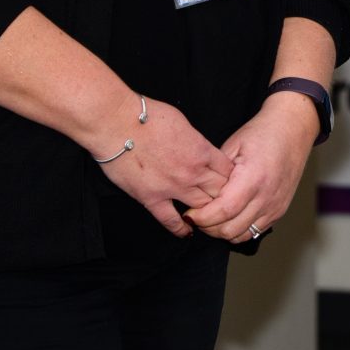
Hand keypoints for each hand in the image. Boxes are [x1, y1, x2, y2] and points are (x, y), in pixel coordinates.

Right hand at [91, 97, 234, 238]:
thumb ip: (196, 141)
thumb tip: (200, 149)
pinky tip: (187, 232)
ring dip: (207, 211)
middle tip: (223, 200)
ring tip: (209, 215)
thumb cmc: (148, 117)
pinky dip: (181, 228)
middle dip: (224, 195)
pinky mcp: (152, 199)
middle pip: (220, 191)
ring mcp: (173, 188)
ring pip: (202, 208)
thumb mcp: (184, 122)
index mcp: (202, 151)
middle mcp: (193, 172)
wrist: (118, 124)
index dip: (232, 177)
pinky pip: (170, 220)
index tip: (230, 181)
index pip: (228, 171)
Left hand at [183, 93, 318, 242]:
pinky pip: (254, 231)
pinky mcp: (279, 211)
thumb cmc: (263, 133)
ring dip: (223, 231)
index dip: (202, 217)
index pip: (223, 211)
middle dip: (208, 227)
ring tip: (213, 217)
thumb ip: (216, 172)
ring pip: (242, 235)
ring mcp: (275, 206)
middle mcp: (266, 197)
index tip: (189, 213)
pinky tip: (231, 217)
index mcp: (253, 178)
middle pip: (230, 229)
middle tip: (197, 215)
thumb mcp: (233, 145)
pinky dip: (239, 229)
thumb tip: (198, 193)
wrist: (293, 129)